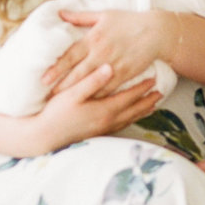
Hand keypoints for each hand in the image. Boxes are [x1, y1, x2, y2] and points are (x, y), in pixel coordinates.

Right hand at [33, 65, 160, 150]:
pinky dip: (131, 119)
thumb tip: (110, 67)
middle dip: (148, 100)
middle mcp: (108, 121)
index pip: (129, 97)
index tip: (154, 79)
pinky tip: (130, 117)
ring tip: (152, 105)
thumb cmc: (56, 113)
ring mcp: (103, 129)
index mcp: (104, 109)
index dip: (142, 88)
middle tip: (161, 92)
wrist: (44, 137)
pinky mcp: (97, 134)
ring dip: (142, 111)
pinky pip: (121, 125)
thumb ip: (92, 81)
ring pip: (129, 119)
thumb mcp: (72, 93)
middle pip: (134, 110)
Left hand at [45, 10, 168, 96]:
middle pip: (77, 73)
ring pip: (92, 83)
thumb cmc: (128, 21)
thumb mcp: (103, 15)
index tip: (44, 79)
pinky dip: (98, 97)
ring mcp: (113, 65)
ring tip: (64, 103)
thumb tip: (60, 13)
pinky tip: (89, 104)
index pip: (70, 56)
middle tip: (48, 96)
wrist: (156, 32)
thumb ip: (80, 17)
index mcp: (93, 39)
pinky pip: (109, 89)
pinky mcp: (125, 74)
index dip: (56, 68)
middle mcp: (101, 53)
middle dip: (62, 86)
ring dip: (78, 93)